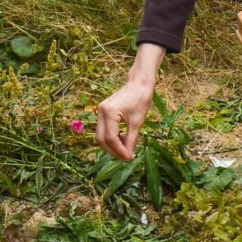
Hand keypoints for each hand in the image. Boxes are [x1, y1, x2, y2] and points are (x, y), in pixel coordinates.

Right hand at [96, 44, 164, 160]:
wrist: (139, 83)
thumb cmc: (141, 99)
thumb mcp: (137, 122)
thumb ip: (132, 140)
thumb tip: (129, 156)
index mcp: (109, 112)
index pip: (110, 138)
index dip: (119, 150)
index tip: (128, 158)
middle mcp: (101, 111)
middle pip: (102, 138)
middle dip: (113, 150)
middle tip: (126, 157)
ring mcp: (100, 111)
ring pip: (101, 135)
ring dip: (112, 145)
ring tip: (126, 150)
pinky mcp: (103, 111)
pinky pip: (104, 129)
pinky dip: (112, 137)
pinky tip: (123, 141)